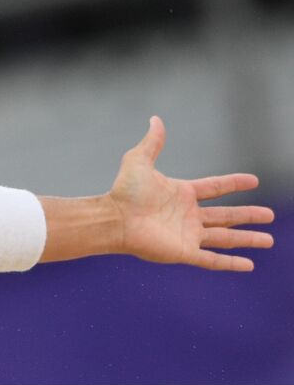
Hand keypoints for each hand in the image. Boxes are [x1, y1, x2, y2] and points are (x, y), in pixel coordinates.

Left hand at [109, 116, 273, 269]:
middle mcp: (188, 215)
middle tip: (269, 215)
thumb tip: (155, 119)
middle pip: (225, 216)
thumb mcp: (139, 161)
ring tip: (269, 240)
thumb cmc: (124, 191)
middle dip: (248, 215)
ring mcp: (187, 235)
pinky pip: (212, 260)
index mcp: (182, 194)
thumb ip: (152, 142)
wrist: (114, 218)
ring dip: (247, 239)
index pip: (215, 188)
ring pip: (225, 238)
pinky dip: (230, 263)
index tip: (253, 180)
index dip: (233, 183)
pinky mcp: (184, 252)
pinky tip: (249, 265)